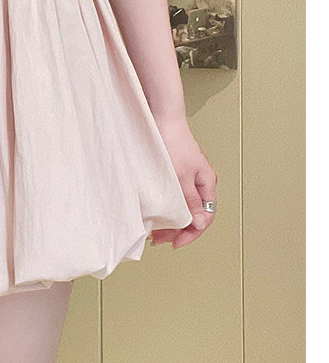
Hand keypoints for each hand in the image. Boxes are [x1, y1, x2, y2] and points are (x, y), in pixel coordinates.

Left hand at [149, 114, 217, 248]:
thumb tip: (201, 224)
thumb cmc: (172, 143)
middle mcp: (200, 181)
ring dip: (172, 220)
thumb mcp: (181, 177)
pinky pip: (176, 196)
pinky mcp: (177, 172)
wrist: (161, 118)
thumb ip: (191, 201)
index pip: (206, 217)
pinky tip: (157, 212)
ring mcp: (189, 176)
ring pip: (184, 206)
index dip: (192, 233)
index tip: (175, 243)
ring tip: (155, 231)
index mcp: (207, 183)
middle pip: (195, 213)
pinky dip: (168, 207)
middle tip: (159, 239)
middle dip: (179, 229)